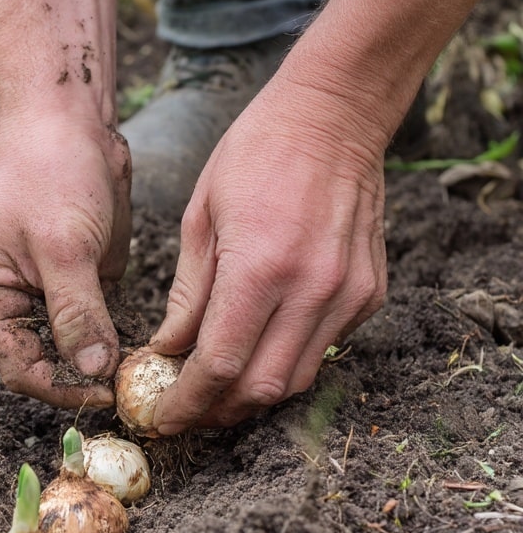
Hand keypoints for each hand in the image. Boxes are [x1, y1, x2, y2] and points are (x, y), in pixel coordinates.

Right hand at [0, 119, 130, 407]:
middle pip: (41, 363)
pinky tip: (142, 350)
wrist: (70, 121)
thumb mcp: (64, 245)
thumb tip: (94, 371)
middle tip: (130, 389)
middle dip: (82, 379)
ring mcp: (40, 294)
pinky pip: (91, 325)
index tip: (105, 393)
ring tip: (139, 375)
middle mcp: (5, 301)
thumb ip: (77, 312)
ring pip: (69, 349)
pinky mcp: (73, 284)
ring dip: (100, 363)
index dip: (59, 387)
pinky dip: (113, 339)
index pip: (17, 365)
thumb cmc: (50, 170)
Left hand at [149, 74, 389, 432]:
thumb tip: (169, 350)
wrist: (335, 114)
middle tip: (187, 410)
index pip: (218, 366)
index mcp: (260, 268)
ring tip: (217, 389)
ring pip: (297, 379)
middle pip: (262, 388)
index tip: (163, 418)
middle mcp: (312, 289)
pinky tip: (260, 344)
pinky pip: (324, 349)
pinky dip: (286, 360)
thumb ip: (188, 294)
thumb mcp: (200, 218)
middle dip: (218, 410)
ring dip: (253, 394)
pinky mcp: (369, 293)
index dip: (187, 403)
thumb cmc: (255, 154)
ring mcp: (348, 294)